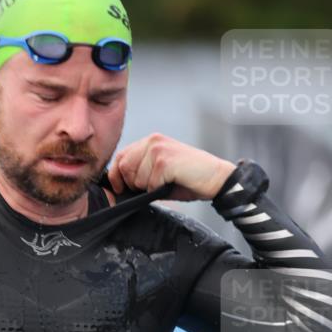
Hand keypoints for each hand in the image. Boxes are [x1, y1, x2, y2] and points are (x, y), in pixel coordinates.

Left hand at [107, 133, 236, 200]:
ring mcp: (158, 150)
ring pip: (136, 178)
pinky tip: (173, 183)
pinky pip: (150, 185)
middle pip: (124, 167)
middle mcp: (153, 141)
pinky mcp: (164, 162)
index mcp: (151, 142)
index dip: (116, 175)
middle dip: (132, 184)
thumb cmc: (189, 178)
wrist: (215, 178)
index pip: (121, 156)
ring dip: (149, 188)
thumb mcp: (160, 172)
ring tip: (166, 183)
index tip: (119, 189)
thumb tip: (120, 186)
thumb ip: (141, 172)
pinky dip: (159, 190)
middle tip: (151, 188)